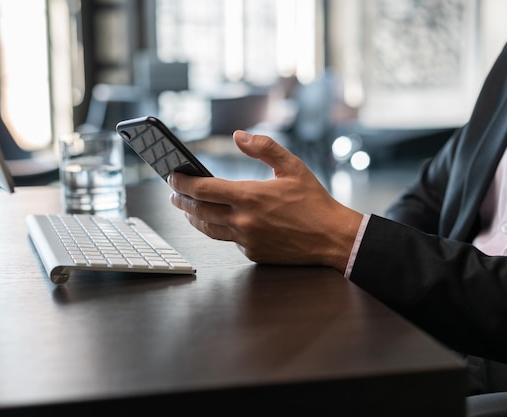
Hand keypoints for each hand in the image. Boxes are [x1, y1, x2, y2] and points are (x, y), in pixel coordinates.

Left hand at [167, 130, 363, 273]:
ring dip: (192, 217)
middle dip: (180, 200)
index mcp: (249, 196)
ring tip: (186, 208)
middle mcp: (243, 220)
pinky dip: (220, 229)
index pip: (202, 188)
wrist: (333, 238)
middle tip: (173, 192)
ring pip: (207, 228)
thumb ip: (264, 148)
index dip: (182, 181)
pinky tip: (219, 221)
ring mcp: (246, 240)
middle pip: (198, 210)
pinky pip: (228, 240)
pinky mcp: (252, 253)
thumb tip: (238, 136)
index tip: (172, 175)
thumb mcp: (292, 166)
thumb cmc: (314, 202)